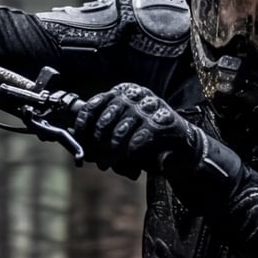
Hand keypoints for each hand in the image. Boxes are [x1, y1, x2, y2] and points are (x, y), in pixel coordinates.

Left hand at [70, 83, 199, 177]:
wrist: (180, 147)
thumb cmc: (146, 140)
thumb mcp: (120, 135)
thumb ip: (100, 138)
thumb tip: (77, 143)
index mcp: (121, 93)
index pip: (94, 104)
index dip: (83, 125)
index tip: (79, 142)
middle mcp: (134, 95)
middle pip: (105, 118)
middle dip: (98, 142)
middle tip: (97, 160)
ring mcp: (150, 105)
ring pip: (121, 130)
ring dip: (112, 152)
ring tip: (108, 164)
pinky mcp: (163, 120)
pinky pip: (140, 137)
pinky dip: (131, 150)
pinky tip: (128, 158)